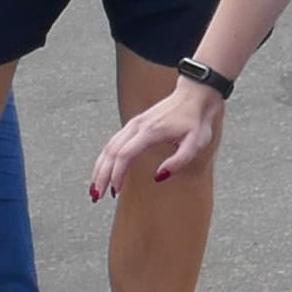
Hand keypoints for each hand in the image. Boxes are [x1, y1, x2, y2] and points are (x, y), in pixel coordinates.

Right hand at [90, 80, 221, 200]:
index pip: (124, 154)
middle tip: (97, 196)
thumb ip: (178, 162)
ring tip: (96, 188)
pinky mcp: (134, 125)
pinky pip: (113, 142)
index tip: (115, 191)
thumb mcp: (196, 144)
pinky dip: (106, 158)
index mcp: (150, 131)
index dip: (116, 174)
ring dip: (99, 168)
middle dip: (101, 175)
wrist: (194, 96)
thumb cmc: (196, 121)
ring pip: (108, 146)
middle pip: (110, 151)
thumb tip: (158, 177)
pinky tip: (104, 171)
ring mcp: (133, 124)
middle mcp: (137, 126)